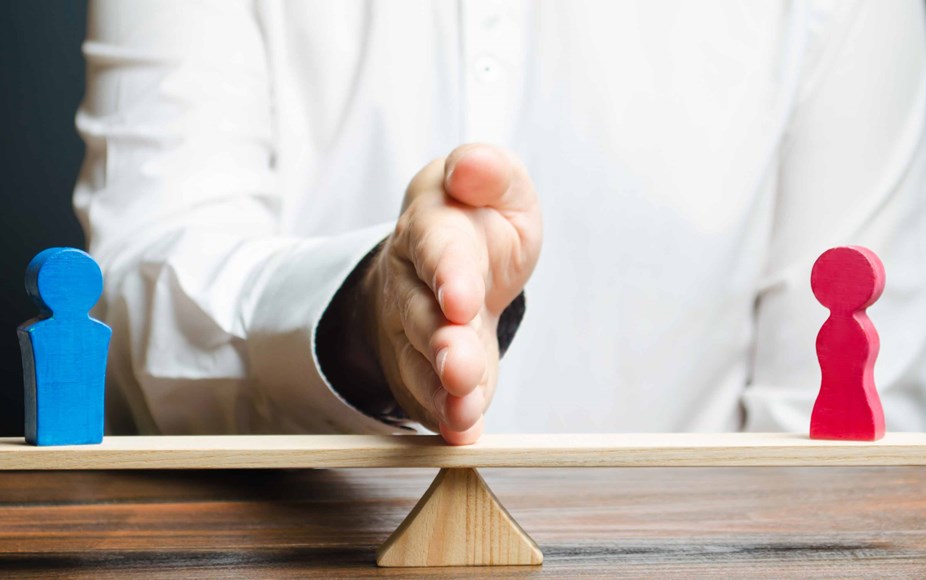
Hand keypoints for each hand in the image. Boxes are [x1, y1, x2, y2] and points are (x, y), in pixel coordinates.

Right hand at [363, 144, 541, 443]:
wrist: (449, 266)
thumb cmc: (479, 222)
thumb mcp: (496, 187)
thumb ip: (490, 173)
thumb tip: (472, 166)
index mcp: (433, 226)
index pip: (438, 247)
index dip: (448, 274)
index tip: (460, 299)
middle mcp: (415, 282)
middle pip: (423, 314)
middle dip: (442, 343)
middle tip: (459, 367)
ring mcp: (416, 331)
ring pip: (422, 362)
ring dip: (443, 388)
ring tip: (464, 409)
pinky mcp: (428, 370)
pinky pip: (432, 397)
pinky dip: (446, 417)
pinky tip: (462, 431)